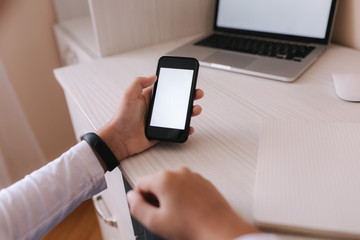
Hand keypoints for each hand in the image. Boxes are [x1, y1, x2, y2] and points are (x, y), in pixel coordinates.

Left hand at [97, 75, 203, 161]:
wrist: (120, 139)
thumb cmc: (121, 118)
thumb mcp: (128, 95)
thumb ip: (139, 82)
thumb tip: (153, 75)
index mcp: (149, 98)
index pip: (167, 89)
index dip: (179, 85)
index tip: (188, 80)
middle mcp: (156, 108)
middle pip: (177, 101)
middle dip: (189, 96)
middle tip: (197, 94)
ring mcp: (160, 121)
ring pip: (180, 115)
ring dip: (190, 111)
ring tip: (195, 109)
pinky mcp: (161, 132)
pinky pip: (176, 130)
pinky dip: (185, 128)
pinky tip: (189, 126)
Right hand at [127, 167, 258, 239]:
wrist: (219, 228)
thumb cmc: (193, 225)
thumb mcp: (155, 221)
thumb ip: (137, 207)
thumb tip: (132, 198)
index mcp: (165, 179)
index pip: (140, 183)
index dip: (139, 199)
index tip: (144, 209)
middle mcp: (179, 172)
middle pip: (156, 182)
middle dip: (155, 197)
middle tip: (161, 215)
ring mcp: (193, 176)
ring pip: (172, 183)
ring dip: (169, 196)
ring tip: (177, 214)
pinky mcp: (203, 182)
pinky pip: (186, 185)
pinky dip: (183, 195)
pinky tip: (187, 211)